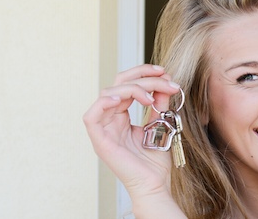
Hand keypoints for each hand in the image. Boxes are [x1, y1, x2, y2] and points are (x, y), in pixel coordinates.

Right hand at [83, 64, 182, 203]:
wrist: (153, 184)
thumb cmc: (154, 161)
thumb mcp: (159, 125)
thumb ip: (158, 106)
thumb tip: (164, 84)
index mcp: (120, 116)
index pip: (126, 84)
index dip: (144, 74)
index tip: (165, 73)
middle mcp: (110, 120)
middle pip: (117, 84)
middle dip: (142, 75)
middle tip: (164, 77)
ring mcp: (103, 129)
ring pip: (108, 94)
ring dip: (133, 88)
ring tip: (152, 96)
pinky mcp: (100, 140)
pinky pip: (91, 116)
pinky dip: (105, 102)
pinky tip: (122, 99)